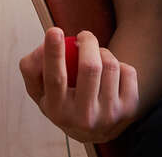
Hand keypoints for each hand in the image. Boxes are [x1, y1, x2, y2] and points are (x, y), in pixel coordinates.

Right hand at [18, 27, 139, 142]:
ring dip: (103, 53)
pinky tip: (111, 75)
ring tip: (96, 58)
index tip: (54, 30)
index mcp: (58, 111)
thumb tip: (43, 46)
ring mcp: (109, 115)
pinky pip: (128, 71)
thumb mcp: (40, 90)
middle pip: (90, 67)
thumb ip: (32, 68)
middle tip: (84, 36)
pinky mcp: (129, 109)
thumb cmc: (64, 100)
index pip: (55, 79)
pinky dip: (120, 65)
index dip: (54, 53)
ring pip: (110, 65)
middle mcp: (83, 118)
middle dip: (88, 42)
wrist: (94, 130)